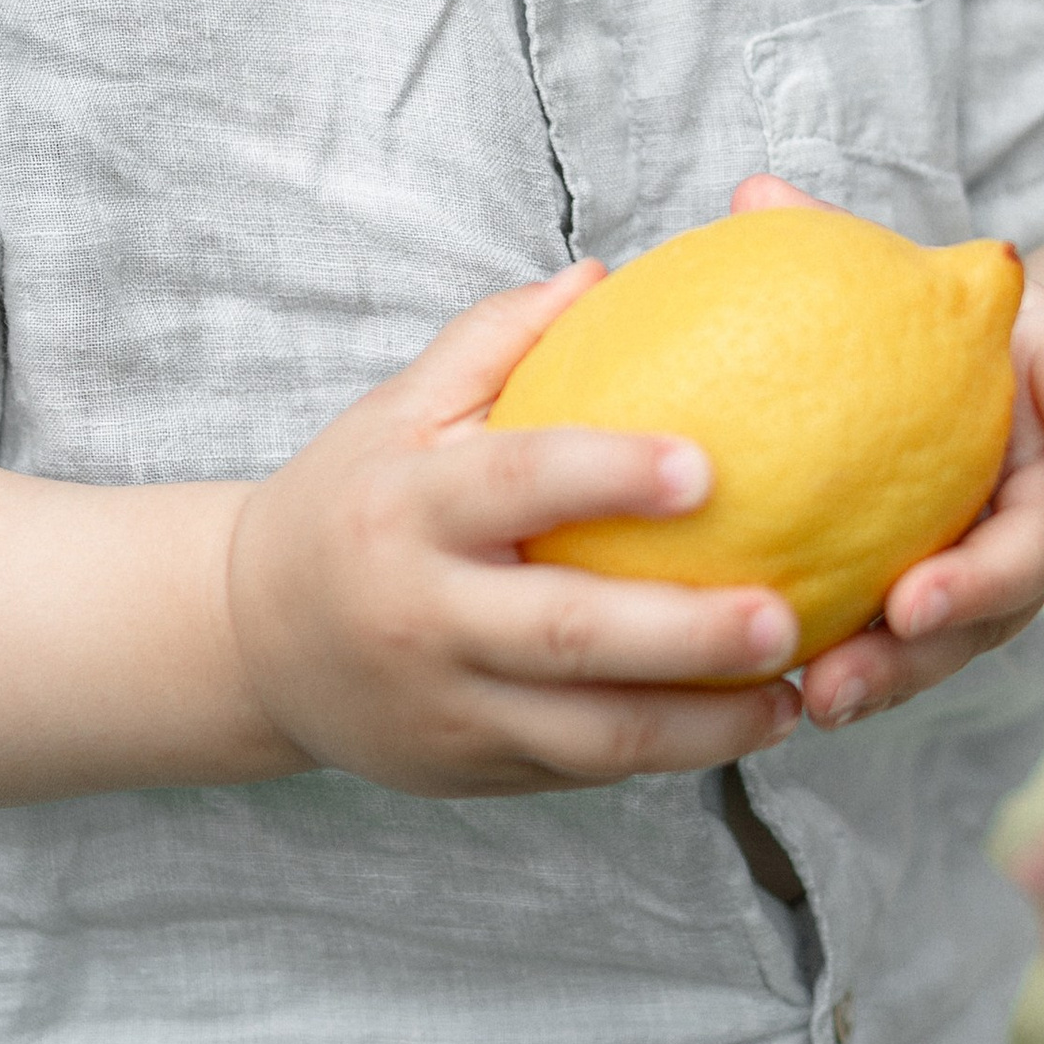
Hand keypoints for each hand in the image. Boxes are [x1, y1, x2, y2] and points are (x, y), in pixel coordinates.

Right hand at [226, 265, 802, 797]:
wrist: (251, 638)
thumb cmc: (350, 501)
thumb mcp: (398, 409)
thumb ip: (494, 341)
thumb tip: (602, 275)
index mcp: (409, 507)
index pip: (516, 484)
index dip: (609, 474)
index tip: (705, 467)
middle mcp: (425, 611)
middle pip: (567, 632)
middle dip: (683, 632)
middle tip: (783, 614)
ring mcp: (448, 703)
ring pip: (586, 734)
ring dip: (700, 725)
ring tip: (791, 699)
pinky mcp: (470, 768)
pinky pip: (580, 769)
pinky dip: (664, 754)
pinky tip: (738, 726)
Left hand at [729, 176, 1043, 732]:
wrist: (1006, 399)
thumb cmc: (950, 327)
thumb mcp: (925, 280)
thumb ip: (848, 241)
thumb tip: (753, 187)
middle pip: (1036, 551)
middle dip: (980, 587)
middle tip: (912, 607)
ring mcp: (1014, 562)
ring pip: (977, 629)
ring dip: (908, 667)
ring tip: (829, 695)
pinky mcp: (965, 613)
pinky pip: (922, 653)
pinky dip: (870, 678)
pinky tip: (793, 704)